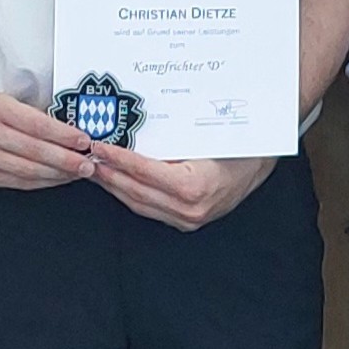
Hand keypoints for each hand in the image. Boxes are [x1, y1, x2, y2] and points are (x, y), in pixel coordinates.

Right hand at [0, 86, 98, 190]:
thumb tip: (69, 133)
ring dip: (57, 174)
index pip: (36, 125)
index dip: (63, 135)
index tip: (83, 140)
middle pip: (34, 151)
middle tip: (88, 164)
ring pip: (27, 170)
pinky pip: (17, 182)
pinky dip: (40, 182)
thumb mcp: (4, 99)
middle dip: (66, 160)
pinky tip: (55, 179)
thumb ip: (31, 115)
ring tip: (77, 173)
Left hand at [91, 149, 275, 231]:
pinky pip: (149, 209)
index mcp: (195, 188)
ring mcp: (187, 220)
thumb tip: (134, 126)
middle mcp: (190, 210)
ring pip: (138, 204)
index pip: (144, 172)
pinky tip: (117, 181)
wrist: (262, 165)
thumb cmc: (239, 146)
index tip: (99, 147)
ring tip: (96, 168)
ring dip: (114, 186)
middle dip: (108, 174)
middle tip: (87, 156)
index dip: (118, 159)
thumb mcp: (207, 137)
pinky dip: (130, 194)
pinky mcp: (185, 223)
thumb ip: (172, 138)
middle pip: (135, 191)